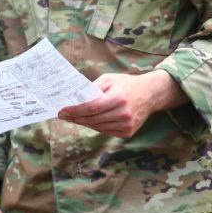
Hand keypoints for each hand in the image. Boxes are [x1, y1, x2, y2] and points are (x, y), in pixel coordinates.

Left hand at [57, 70, 186, 137]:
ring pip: (97, 127)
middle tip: (62, 115)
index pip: (91, 108)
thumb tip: (75, 98)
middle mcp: (123, 114)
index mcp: (118, 98)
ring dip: (83, 123)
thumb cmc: (126, 84)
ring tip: (71, 117)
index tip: (62, 110)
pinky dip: (95, 126)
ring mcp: (127, 125)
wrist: (149, 95)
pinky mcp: (128, 133)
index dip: (75, 110)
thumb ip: (92, 88)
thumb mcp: (109, 79)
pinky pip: (105, 131)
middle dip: (75, 117)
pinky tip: (87, 121)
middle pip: (93, 119)